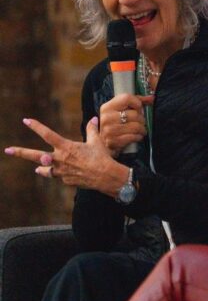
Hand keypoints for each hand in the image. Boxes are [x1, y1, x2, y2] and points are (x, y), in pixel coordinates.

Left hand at [5, 117, 128, 196]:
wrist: (106, 176)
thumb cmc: (102, 157)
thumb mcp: (96, 142)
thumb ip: (91, 130)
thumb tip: (93, 120)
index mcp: (66, 147)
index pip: (47, 134)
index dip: (36, 126)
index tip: (26, 121)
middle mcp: (60, 159)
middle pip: (35, 155)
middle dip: (20, 152)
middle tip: (8, 150)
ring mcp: (61, 171)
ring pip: (45, 169)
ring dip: (41, 168)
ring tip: (37, 169)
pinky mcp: (66, 180)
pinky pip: (59, 176)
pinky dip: (59, 173)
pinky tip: (62, 173)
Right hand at [98, 94, 151, 156]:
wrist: (103, 143)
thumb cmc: (115, 124)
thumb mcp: (121, 110)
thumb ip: (137, 101)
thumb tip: (152, 98)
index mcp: (107, 107)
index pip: (127, 98)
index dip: (138, 103)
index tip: (139, 108)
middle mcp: (107, 117)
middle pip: (135, 114)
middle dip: (142, 119)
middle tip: (140, 122)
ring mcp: (109, 130)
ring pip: (136, 126)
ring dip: (142, 129)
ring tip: (140, 129)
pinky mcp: (113, 141)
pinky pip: (134, 137)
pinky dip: (138, 137)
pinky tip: (136, 136)